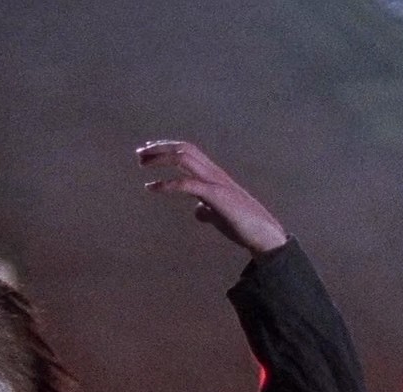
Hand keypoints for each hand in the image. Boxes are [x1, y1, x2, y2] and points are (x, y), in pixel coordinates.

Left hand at [138, 141, 287, 254]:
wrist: (263, 234)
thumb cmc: (242, 224)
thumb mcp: (219, 215)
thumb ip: (207, 210)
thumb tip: (198, 212)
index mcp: (214, 175)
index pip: (189, 151)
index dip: (168, 146)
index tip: (148, 149)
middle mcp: (214, 173)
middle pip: (185, 148)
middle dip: (160, 147)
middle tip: (139, 153)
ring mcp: (216, 182)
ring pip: (186, 158)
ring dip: (161, 158)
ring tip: (142, 164)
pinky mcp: (217, 196)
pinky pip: (187, 184)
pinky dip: (167, 184)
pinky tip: (152, 187)